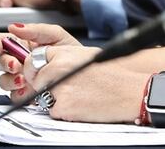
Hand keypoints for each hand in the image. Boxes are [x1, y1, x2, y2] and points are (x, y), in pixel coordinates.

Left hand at [0, 22, 141, 122]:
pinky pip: (52, 111)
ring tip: (77, 95)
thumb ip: (63, 58)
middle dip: (42, 85)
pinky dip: (64, 111)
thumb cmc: (115, 75)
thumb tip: (44, 65)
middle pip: (33, 78)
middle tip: (63, 88)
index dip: (36, 68)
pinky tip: (81, 104)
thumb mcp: (87, 56)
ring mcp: (59, 88)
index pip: (33, 58)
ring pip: (40, 96)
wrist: (131, 91)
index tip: (41, 74)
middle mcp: (59, 68)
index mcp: (65, 53)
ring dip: (53, 98)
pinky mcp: (62, 106)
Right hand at [0, 22, 82, 100]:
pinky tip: (27, 90)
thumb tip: (15, 26)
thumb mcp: (56, 35)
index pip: (1, 41)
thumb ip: (36, 29)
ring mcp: (21, 76)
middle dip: (5, 63)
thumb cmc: (69, 50)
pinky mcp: (26, 91)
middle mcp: (19, 60)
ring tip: (23, 79)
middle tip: (15, 65)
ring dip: (10, 80)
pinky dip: (19, 94)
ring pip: (4, 80)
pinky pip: (14, 95)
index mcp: (23, 44)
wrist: (83, 68)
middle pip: (0, 62)